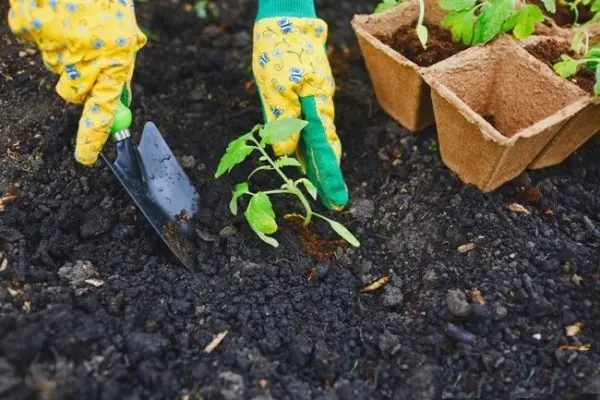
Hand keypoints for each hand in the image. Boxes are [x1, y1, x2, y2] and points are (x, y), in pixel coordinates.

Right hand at [8, 0, 146, 164]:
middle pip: (72, 94)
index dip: (93, 138)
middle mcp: (85, 60)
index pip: (103, 113)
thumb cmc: (108, 4)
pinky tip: (56, 13)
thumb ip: (122, 70)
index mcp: (115, 63)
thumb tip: (121, 103)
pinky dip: (43, 31)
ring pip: (54, 68)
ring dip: (63, 55)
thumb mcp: (126, 37)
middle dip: (76, 84)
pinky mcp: (32, 29)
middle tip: (84, 59)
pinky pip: (35, 41)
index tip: (85, 158)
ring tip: (74, 26)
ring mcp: (56, 46)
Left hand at [252, 0, 348, 210]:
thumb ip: (281, 120)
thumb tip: (285, 153)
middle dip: (327, 174)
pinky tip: (301, 153)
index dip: (329, 176)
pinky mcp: (307, 95)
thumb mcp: (275, 86)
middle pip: (325, 147)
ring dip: (316, 162)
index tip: (337, 200)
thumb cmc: (280, 51)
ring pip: (318, 137)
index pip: (324, 149)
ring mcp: (315, 101)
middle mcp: (319, 107)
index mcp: (316, 106)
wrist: (287, 20)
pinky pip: (309, 125)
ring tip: (315, 185)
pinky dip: (307, 143)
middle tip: (330, 201)